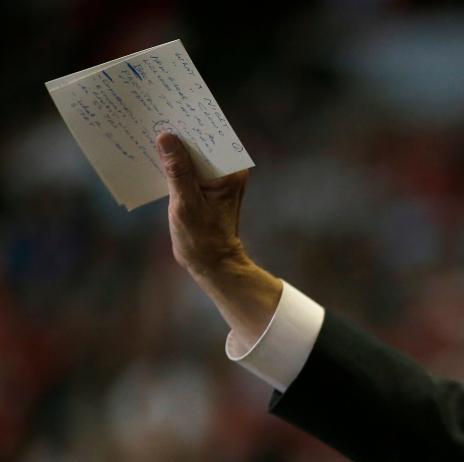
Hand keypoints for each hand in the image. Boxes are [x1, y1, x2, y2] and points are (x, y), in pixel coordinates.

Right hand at [157, 132, 280, 340]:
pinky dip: (169, 162)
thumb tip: (167, 137)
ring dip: (171, 146)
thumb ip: (177, 170)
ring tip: (146, 129)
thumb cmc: (202, 238)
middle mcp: (226, 171)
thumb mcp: (186, 202)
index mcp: (230, 172)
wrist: (211, 263)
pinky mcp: (201, 186)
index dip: (190, 122)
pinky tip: (149, 153)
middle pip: (200, 142)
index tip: (171, 108)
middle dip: (178, 131)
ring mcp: (214, 179)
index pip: (211, 137)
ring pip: (190, 154)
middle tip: (152, 114)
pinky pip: (184, 167)